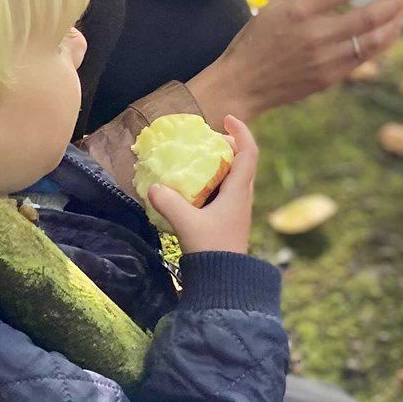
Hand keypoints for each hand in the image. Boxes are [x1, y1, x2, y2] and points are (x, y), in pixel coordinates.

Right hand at [147, 117, 257, 254]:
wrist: (224, 283)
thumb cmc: (212, 251)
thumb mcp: (187, 224)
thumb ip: (170, 203)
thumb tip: (153, 186)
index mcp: (239, 192)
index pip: (249, 152)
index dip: (241, 131)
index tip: (226, 118)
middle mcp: (242, 198)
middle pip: (242, 161)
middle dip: (227, 145)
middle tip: (206, 140)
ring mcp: (237, 210)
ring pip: (234, 178)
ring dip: (219, 165)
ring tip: (196, 161)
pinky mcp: (228, 221)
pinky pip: (224, 192)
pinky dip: (212, 182)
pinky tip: (192, 189)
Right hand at [188, 0, 402, 124]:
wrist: (244, 82)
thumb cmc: (257, 40)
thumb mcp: (276, 6)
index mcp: (300, 11)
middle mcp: (315, 34)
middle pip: (367, 16)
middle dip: (393, 4)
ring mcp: (325, 59)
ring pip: (371, 41)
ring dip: (392, 26)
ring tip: (400, 16)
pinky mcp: (329, 77)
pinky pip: (363, 59)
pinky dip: (378, 46)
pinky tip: (385, 35)